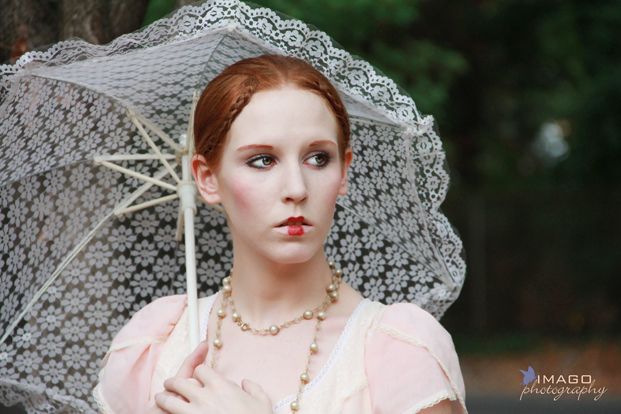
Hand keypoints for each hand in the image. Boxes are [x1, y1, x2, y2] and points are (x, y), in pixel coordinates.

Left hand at [154, 341, 272, 413]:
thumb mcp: (262, 401)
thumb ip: (253, 388)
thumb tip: (245, 382)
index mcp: (221, 385)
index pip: (200, 370)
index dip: (198, 372)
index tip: (199, 377)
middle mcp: (204, 396)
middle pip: (179, 382)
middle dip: (173, 382)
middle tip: (170, 383)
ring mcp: (193, 413)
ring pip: (169, 400)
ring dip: (163, 397)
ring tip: (159, 397)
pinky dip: (167, 413)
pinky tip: (165, 413)